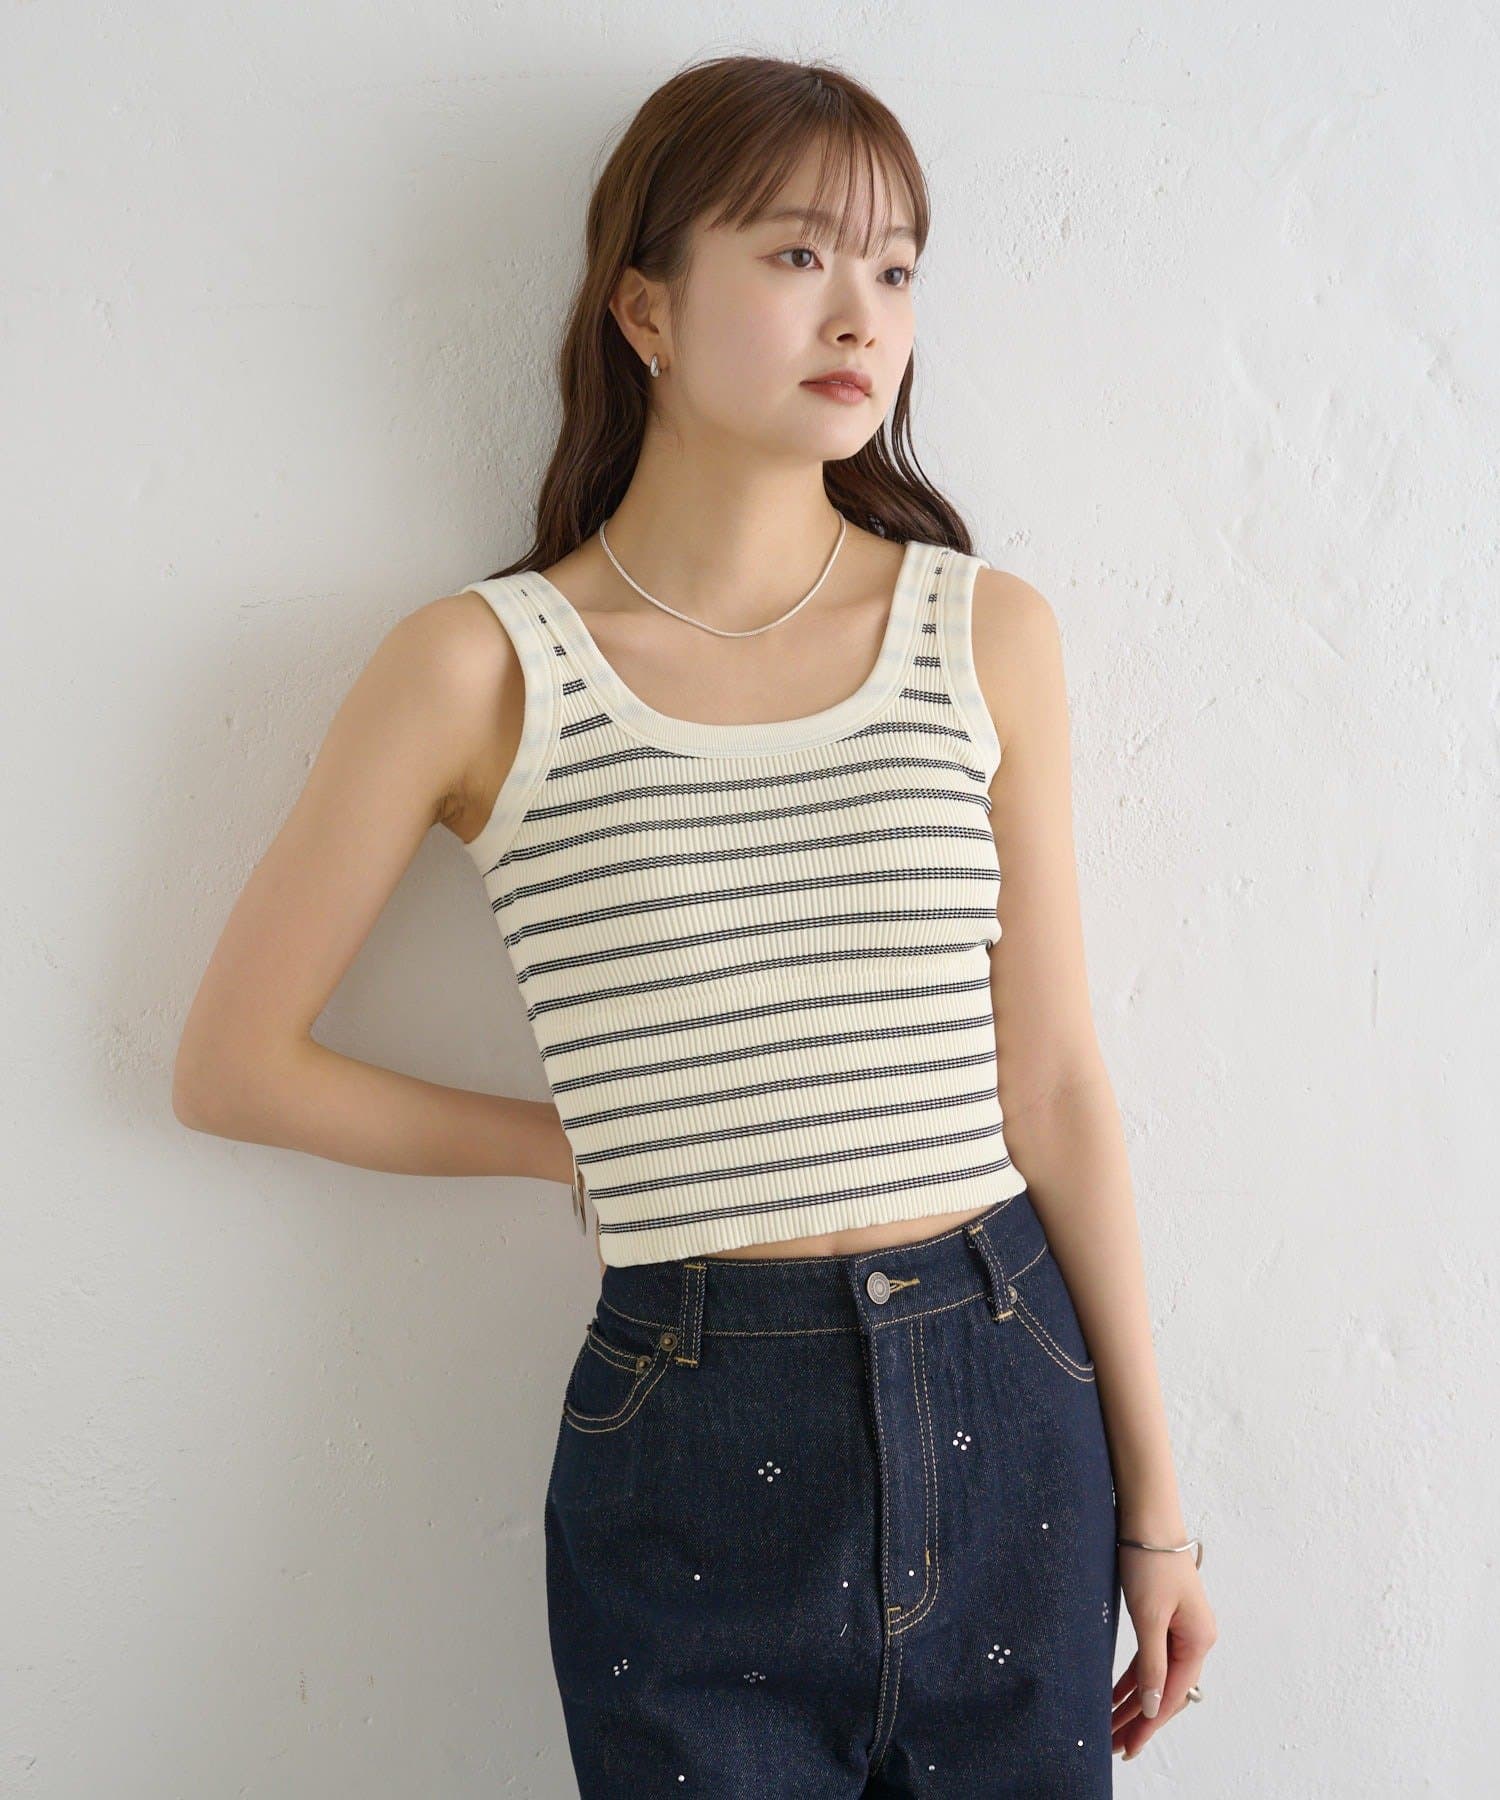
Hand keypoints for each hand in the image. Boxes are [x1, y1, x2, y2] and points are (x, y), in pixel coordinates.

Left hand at [1112, 1542, 1216, 1761]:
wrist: (1148, 1516)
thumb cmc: (1151, 1562)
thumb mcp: (1149, 1617)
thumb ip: (1151, 1664)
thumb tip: (1151, 1707)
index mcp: (1198, 1641)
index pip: (1171, 1695)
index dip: (1148, 1724)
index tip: (1128, 1747)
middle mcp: (1195, 1638)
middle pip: (1166, 1689)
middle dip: (1140, 1717)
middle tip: (1115, 1744)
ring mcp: (1181, 1627)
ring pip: (1157, 1675)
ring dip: (1134, 1700)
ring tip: (1111, 1726)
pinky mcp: (1165, 1616)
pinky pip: (1151, 1656)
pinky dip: (1134, 1675)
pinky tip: (1116, 1693)